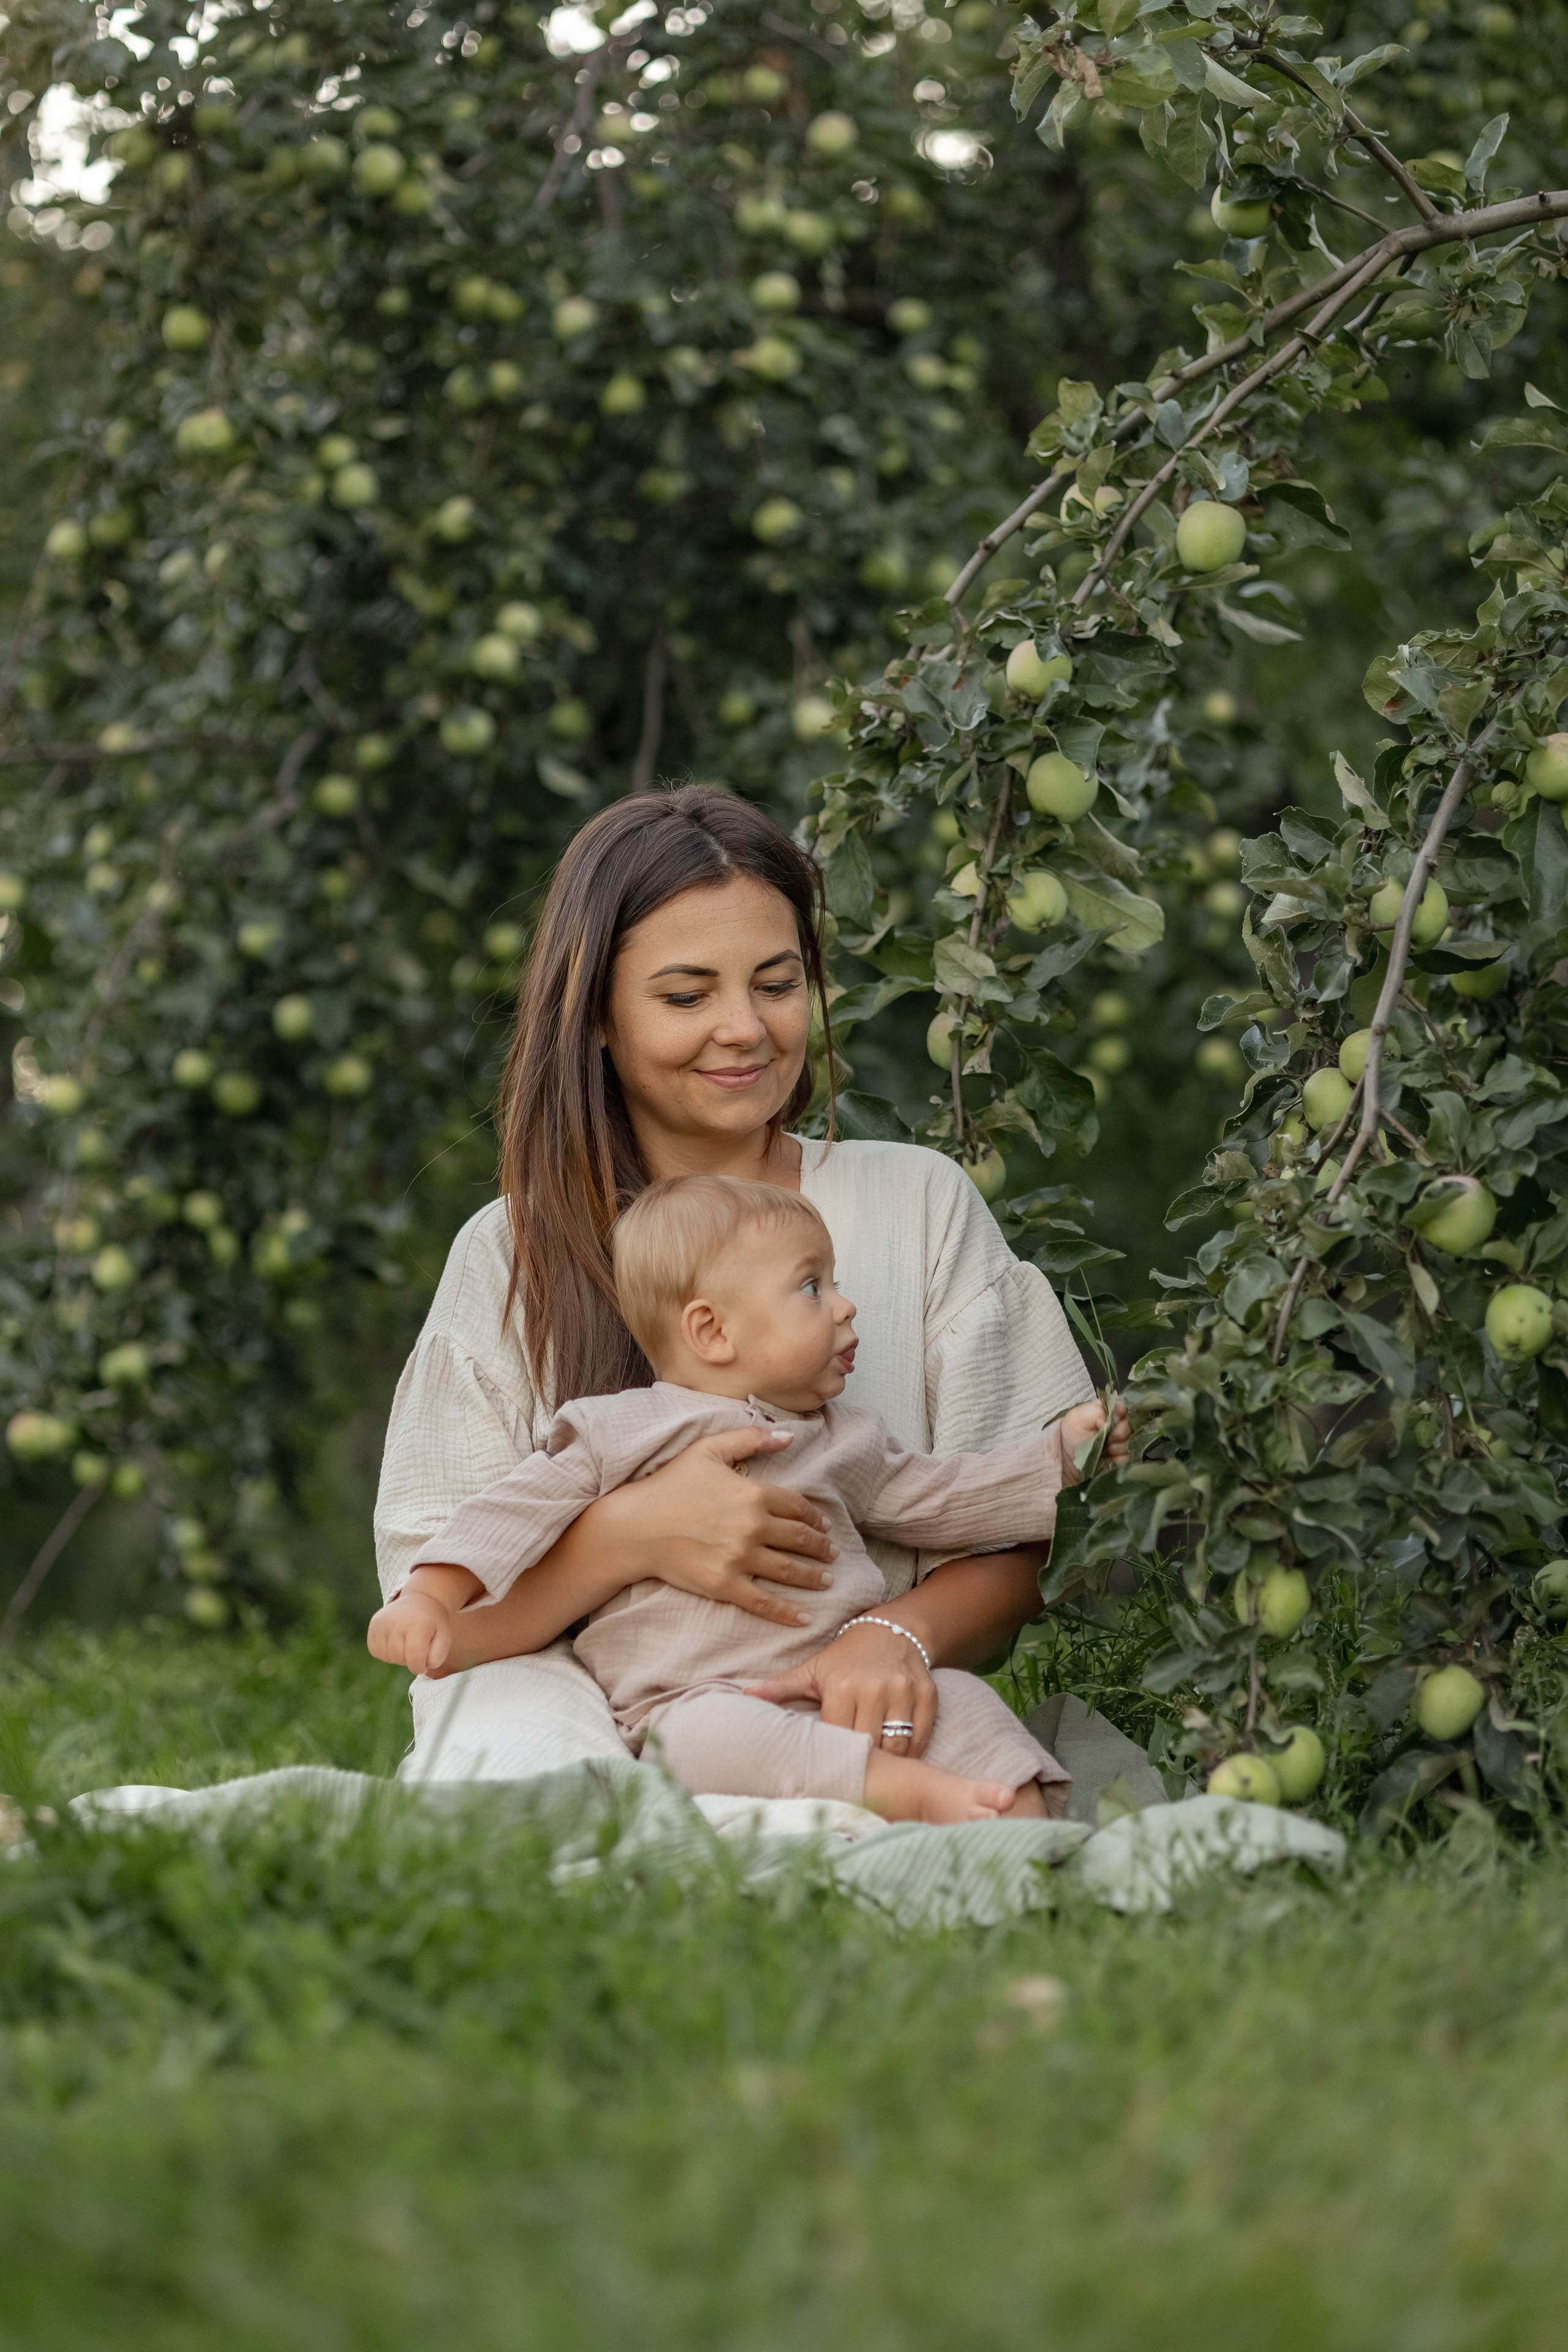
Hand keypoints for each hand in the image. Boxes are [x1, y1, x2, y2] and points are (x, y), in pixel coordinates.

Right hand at [368, 1586, 455, 1675]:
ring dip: (397, 1656)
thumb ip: (438, 1656)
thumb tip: (422, 1668)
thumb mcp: (444, 1637)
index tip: (424, 1664)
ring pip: (386, 1656)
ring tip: (406, 1644)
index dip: (419, 1667)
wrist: (420, 1600)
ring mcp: (382, 1622)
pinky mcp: (373, 1625)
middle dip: (409, 1660)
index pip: (414, 1658)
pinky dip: (385, 1652)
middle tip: (416, 1649)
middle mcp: (396, 1622)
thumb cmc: (433, 1624)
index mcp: (417, 1625)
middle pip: (399, 1658)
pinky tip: (395, 1642)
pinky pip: (375, 1651)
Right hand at [596, 1424, 837, 1627]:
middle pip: (799, 1539)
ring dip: (813, 1577)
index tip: (824, 1525)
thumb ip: (750, 1439)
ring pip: (789, 1570)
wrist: (634, 1525)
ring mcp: (739, 1558)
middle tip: (832, 1553)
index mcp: (753, 1493)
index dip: (815, 1517)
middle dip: (821, 1547)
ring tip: (827, 1580)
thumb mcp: (708, 1450)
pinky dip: (788, 1612)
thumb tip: (788, 1436)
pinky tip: (805, 1617)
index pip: (797, 1507)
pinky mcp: (724, 1584)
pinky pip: (764, 1601)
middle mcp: (752, 1526)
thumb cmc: (669, 1484)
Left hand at [745, 1618, 937, 1755]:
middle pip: (868, 1746)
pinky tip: (900, 1758)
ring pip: (898, 1746)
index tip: (830, 1772)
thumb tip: (743, 1695)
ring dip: (889, 1763)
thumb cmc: (846, 1657)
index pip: (838, 1738)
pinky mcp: (928, 1694)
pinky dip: (913, 1753)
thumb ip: (781, 1687)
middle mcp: (875, 1689)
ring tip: (878, 1773)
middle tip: (854, 1779)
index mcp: (842, 1687)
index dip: (835, 1758)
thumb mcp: (813, 1670)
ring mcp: (904, 1691)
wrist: (893, 1630)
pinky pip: (922, 1737)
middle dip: (862, 1766)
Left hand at [1058, 1395, 1130, 1485]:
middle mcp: (1118, 1424)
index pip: (1124, 1406)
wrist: (1068, 1457)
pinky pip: (1129, 1457)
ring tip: (1104, 1449)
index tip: (1114, 1419)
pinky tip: (1109, 1458)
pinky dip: (1119, 1458)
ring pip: (1130, 1442)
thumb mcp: (1079, 1416)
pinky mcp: (1122, 1456)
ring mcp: (1122, 1441)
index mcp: (1109, 1411)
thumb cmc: (1073, 1432)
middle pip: (1130, 1426)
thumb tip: (1112, 1419)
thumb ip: (1096, 1411)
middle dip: (1118, 1434)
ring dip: (1117, 1447)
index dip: (1120, 1413)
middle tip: (1107, 1439)